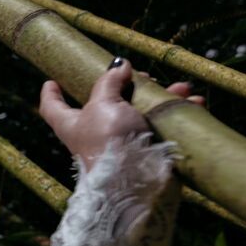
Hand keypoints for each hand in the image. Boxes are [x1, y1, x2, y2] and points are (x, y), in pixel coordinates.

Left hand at [39, 58, 205, 170]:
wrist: (133, 180)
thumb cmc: (108, 140)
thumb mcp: (103, 104)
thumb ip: (108, 83)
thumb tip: (118, 65)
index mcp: (72, 124)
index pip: (53, 107)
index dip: (51, 93)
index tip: (52, 81)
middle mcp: (93, 133)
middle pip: (106, 103)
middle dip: (127, 86)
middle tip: (143, 76)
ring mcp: (119, 142)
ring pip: (140, 112)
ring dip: (160, 97)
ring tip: (179, 88)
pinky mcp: (144, 150)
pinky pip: (161, 126)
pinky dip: (176, 112)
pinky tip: (193, 102)